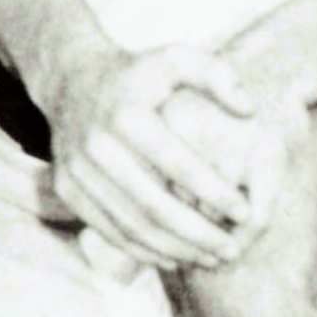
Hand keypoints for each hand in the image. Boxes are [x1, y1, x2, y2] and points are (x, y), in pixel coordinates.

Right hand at [46, 44, 271, 279]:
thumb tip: (249, 110)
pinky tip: (175, 257)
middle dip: (198, 235)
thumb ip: (219, 76)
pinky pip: (108, 230)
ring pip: (131, 225)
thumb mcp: (177, 58)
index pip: (179, 165)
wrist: (71, 80)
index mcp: (126, 114)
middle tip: (231, 249)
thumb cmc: (138, 74)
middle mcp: (95, 145)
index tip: (246, 211)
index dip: (215, 192)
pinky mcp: (67, 189)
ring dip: (174, 249)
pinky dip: (143, 250)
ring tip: (210, 258)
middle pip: (153, 206)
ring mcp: (77, 170)